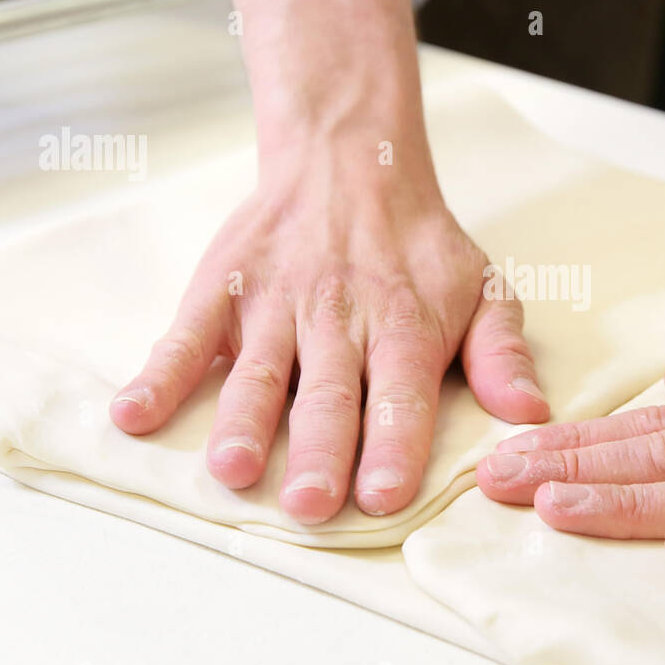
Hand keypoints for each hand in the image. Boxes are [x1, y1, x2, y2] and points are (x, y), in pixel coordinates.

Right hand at [110, 144, 548, 523]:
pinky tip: (133, 416)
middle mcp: (338, 321)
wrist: (351, 159)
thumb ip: (500, 353)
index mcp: (404, 328)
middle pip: (328, 395)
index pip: (401, 395)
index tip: (384, 494)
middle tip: (309, 505)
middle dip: (319, 451)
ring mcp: (275, 306)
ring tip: (233, 469)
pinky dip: (158, 375)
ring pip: (257, 373)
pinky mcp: (224, 291)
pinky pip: (185, 336)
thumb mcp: (482, 289)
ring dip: (242, 422)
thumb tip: (531, 411)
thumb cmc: (420, 246)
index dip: (393, 445)